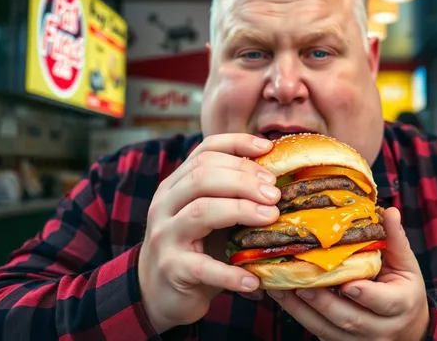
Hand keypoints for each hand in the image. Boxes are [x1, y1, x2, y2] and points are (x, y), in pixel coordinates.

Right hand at [138, 133, 280, 332]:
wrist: (158, 292)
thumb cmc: (195, 247)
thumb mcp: (210, 213)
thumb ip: (231, 193)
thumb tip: (277, 176)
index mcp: (176, 184)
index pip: (204, 151)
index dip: (237, 144)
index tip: (268, 149)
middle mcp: (165, 204)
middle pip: (203, 177)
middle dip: (244, 180)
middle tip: (274, 193)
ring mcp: (165, 235)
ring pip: (202, 210)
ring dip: (242, 210)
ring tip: (271, 217)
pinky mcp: (172, 268)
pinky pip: (204, 267)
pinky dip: (231, 273)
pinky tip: (253, 280)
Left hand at [267, 207, 428, 340]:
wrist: (407, 329)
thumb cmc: (404, 290)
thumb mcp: (406, 266)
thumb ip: (395, 240)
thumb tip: (390, 211)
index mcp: (400, 305)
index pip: (383, 302)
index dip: (364, 294)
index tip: (346, 283)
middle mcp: (381, 329)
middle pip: (349, 319)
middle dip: (323, 302)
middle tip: (300, 283)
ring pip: (328, 330)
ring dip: (302, 310)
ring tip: (280, 288)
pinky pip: (319, 333)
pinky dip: (299, 316)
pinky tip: (283, 298)